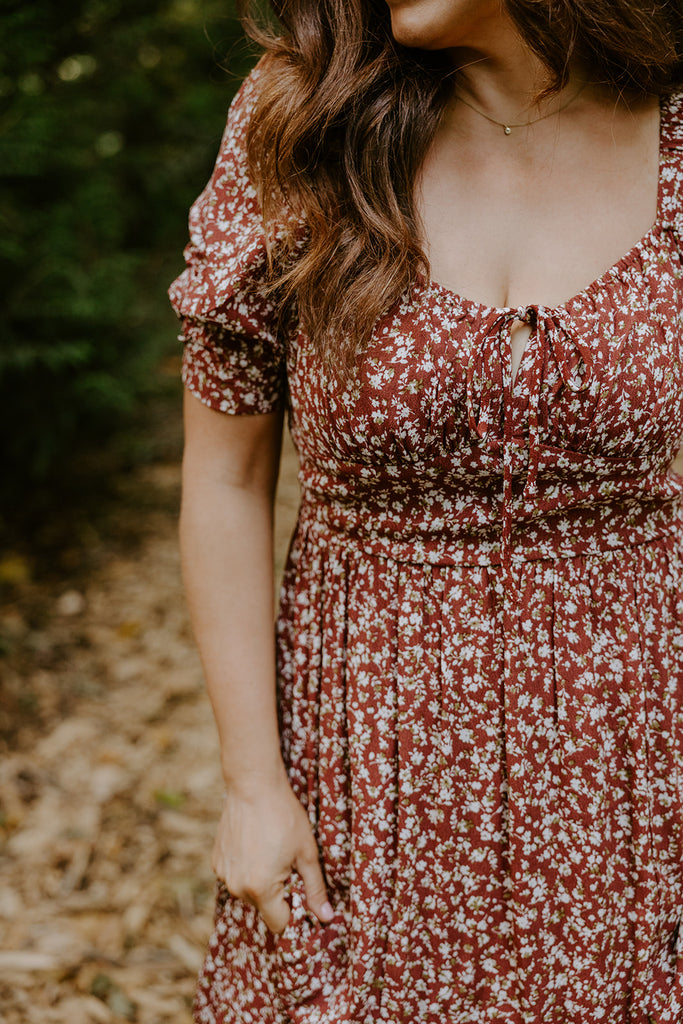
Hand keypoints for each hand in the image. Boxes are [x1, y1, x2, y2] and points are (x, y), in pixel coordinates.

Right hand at [212, 772, 334, 933]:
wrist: (254, 786)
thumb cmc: (284, 817)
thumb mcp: (307, 853)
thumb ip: (315, 889)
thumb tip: (327, 917)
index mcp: (261, 889)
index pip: (279, 924)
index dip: (293, 910)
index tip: (299, 889)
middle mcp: (237, 887)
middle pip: (263, 907)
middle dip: (277, 892)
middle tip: (286, 861)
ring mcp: (223, 874)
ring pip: (248, 891)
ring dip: (260, 880)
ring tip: (269, 849)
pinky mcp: (216, 861)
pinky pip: (235, 876)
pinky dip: (246, 867)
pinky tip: (254, 844)